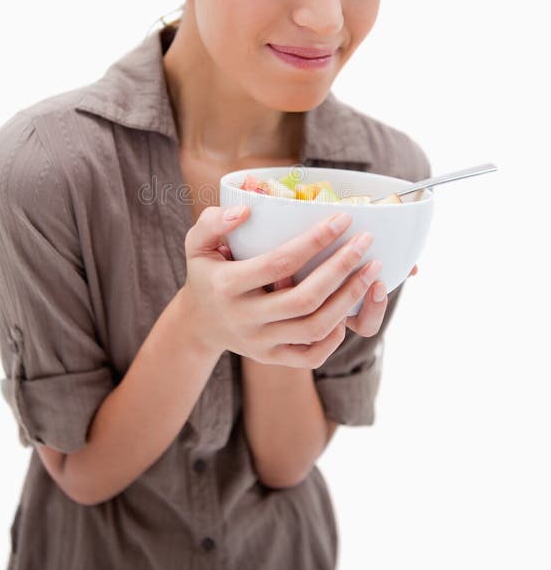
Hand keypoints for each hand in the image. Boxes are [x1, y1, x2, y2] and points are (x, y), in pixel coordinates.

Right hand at [180, 206, 386, 367]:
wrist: (199, 324)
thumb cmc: (206, 273)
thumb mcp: (197, 244)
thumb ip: (213, 222)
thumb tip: (246, 211)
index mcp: (227, 285)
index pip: (279, 263)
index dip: (314, 241)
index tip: (343, 219)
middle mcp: (245, 318)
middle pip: (304, 299)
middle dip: (342, 269)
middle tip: (366, 243)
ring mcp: (260, 343)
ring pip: (315, 328)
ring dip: (349, 299)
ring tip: (371, 272)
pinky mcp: (272, 358)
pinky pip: (312, 355)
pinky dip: (335, 335)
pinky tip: (348, 309)